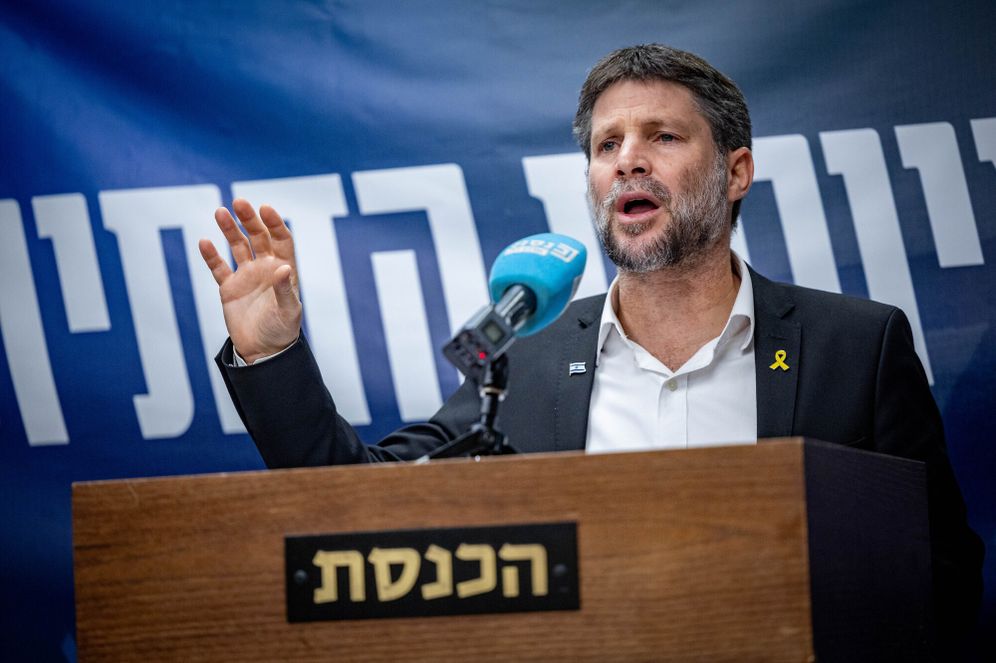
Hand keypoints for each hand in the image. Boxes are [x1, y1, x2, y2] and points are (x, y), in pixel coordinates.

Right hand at [199, 198, 301, 363]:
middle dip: (249, 220)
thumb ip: (285, 289)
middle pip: (258, 237)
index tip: (265, 208)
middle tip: (239, 202)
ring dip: (230, 229)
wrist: (263, 351)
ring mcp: (246, 276)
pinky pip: (218, 268)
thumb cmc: (282, 331)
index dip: (274, 223)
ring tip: (220, 212)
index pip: (281, 240)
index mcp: (284, 270)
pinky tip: (204, 242)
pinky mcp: (229, 288)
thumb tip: (283, 268)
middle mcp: (265, 268)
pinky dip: (211, 256)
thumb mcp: (288, 311)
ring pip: (237, 247)